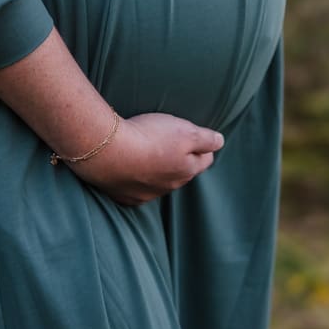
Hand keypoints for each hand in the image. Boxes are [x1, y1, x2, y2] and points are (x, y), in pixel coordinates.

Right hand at [69, 112, 224, 206]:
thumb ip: (207, 138)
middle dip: (180, 160)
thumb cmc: (149, 137)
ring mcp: (146, 194)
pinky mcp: (125, 197)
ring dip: (156, 170)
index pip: (205, 160)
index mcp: (187, 170)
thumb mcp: (186, 131)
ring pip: (159, 182)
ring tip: (147, 154)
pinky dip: (135, 181)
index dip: (202, 146)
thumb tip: (220, 142)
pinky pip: (135, 190)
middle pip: (182, 173)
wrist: (108, 152)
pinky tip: (129, 169)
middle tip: (170, 143)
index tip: (194, 137)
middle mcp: (170, 187)